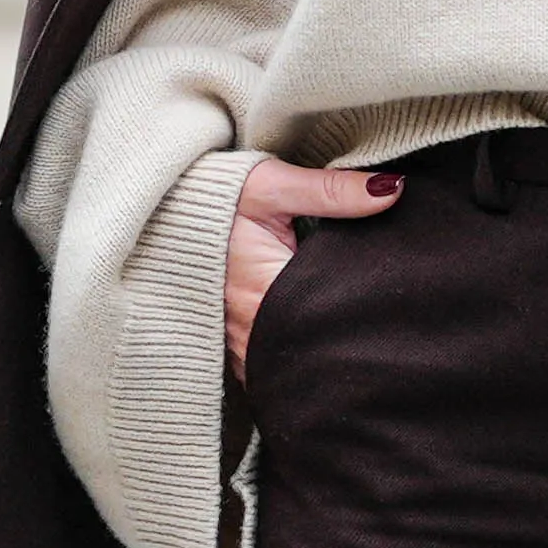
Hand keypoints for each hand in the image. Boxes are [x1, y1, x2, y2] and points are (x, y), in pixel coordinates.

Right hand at [216, 154, 400, 373]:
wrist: (155, 217)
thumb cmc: (210, 200)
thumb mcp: (269, 187)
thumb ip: (330, 191)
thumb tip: (392, 191)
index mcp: (267, 296)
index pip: (337, 315)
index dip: (365, 302)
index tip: (389, 288)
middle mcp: (254, 336)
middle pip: (323, 346)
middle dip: (351, 328)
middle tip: (381, 303)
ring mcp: (243, 351)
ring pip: (301, 359)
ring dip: (325, 342)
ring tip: (350, 313)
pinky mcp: (235, 353)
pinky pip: (278, 360)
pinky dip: (299, 346)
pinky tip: (315, 325)